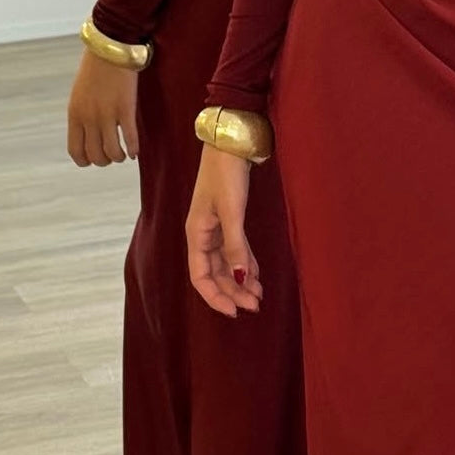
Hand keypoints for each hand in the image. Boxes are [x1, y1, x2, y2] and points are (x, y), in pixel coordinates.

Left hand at [67, 49, 138, 165]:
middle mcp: (89, 118)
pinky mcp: (125, 109)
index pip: (75, 150)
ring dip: (119, 157)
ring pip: (112, 151)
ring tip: (124, 154)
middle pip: (95, 155)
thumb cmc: (96, 69)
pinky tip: (136, 151)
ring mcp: (107, 114)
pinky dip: (133, 149)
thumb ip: (83, 115)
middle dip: (105, 161)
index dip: (86, 160)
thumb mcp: (80, 94)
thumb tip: (91, 134)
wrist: (111, 49)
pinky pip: (130, 138)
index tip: (95, 159)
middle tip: (113, 155)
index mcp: (75, 114)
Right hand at [186, 144, 263, 316]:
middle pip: (215, 273)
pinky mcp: (228, 218)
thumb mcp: (232, 212)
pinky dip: (245, 261)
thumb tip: (238, 278)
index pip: (200, 277)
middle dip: (233, 291)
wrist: (230, 143)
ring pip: (226, 262)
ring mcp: (215, 226)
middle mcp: (203, 234)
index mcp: (196, 234)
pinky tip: (256, 273)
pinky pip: (235, 248)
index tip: (234, 311)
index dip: (215, 296)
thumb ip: (235, 246)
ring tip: (259, 295)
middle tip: (255, 305)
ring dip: (241, 279)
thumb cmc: (226, 174)